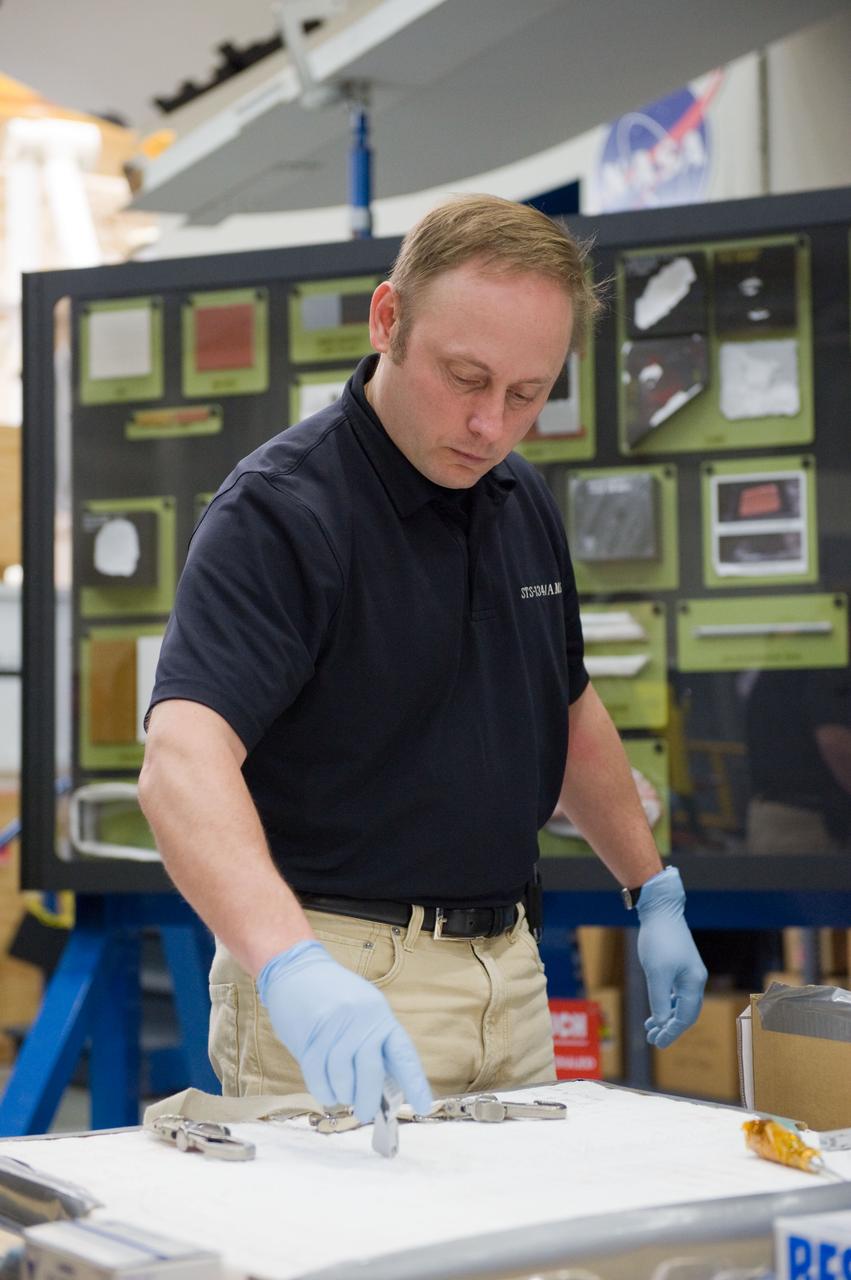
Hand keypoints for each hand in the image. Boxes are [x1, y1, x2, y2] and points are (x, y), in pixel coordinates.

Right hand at [256, 940, 432, 1122]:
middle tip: (364, 1113)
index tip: (424, 1106)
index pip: (403, 1054)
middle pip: (371, 1071)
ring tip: (340, 1096)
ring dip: (342, 1094)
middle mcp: (362, 1019)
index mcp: (381, 1016)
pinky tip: (325, 1092)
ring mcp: (336, 1024)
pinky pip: (317, 1074)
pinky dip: (322, 1090)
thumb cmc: (333, 997)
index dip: (415, 1082)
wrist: (297, 970)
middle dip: (367, 1099)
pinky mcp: (311, 1031)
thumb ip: (374, 1045)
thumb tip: (386, 1089)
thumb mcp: (363, 1013)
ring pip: (342, 1076)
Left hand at [636, 866, 706, 1047]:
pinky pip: (675, 992)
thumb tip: (663, 1025)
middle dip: (670, 1028)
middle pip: (686, 1013)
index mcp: (693, 982)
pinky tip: (656, 1009)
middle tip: (653, 1039)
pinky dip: (666, 1003)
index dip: (671, 1032)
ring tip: (651, 1027)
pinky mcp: (679, 965)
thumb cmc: (659, 940)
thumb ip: (659, 1000)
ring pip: (680, 1003)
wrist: (660, 911)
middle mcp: (695, 979)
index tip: (657, 1043)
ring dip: (667, 1016)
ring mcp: (688, 972)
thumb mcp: (656, 973)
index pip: (685, 1017)